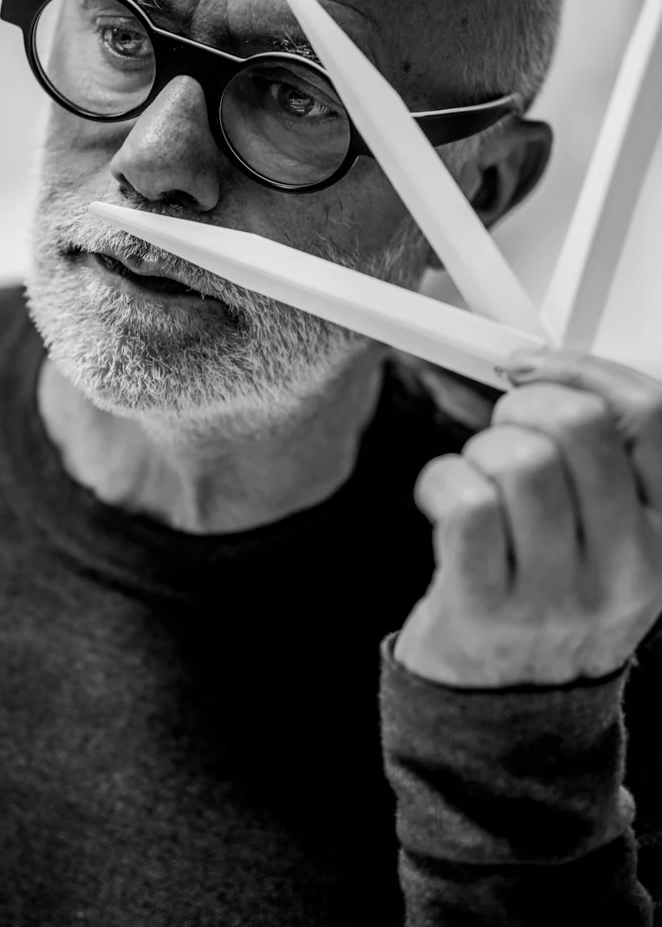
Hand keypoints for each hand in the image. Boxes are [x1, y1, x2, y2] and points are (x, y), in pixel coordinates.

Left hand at [394, 349, 661, 686]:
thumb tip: (556, 373)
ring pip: (518, 458)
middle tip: (503, 432)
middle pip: (577, 424)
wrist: (512, 714)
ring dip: (480, 450)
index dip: (585, 370)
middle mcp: (625, 566)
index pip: (651, 416)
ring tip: (478, 480)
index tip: (538, 366)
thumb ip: (605, 464)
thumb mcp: (614, 540)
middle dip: (523, 406)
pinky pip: (464, 501)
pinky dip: (440, 481)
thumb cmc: (554, 603)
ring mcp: (557, 594)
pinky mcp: (486, 610)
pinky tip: (442, 499)